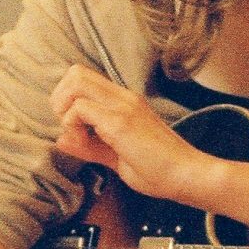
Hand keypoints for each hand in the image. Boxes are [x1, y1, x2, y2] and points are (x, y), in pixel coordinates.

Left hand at [49, 66, 213, 205]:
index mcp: (125, 102)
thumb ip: (88, 146)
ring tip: (79, 134)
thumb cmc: (159, 170)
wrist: (188, 175)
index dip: (68, 99)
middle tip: (70, 127)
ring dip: (65, 109)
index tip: (75, 127)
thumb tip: (60, 139)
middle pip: (76, 72)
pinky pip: (81, 108)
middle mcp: (124, 97)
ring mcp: (123, 106)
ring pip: (76, 82)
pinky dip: (73, 124)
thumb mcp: (116, 157)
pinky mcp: (120, 122)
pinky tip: (87, 142)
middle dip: (60, 99)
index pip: (84, 78)